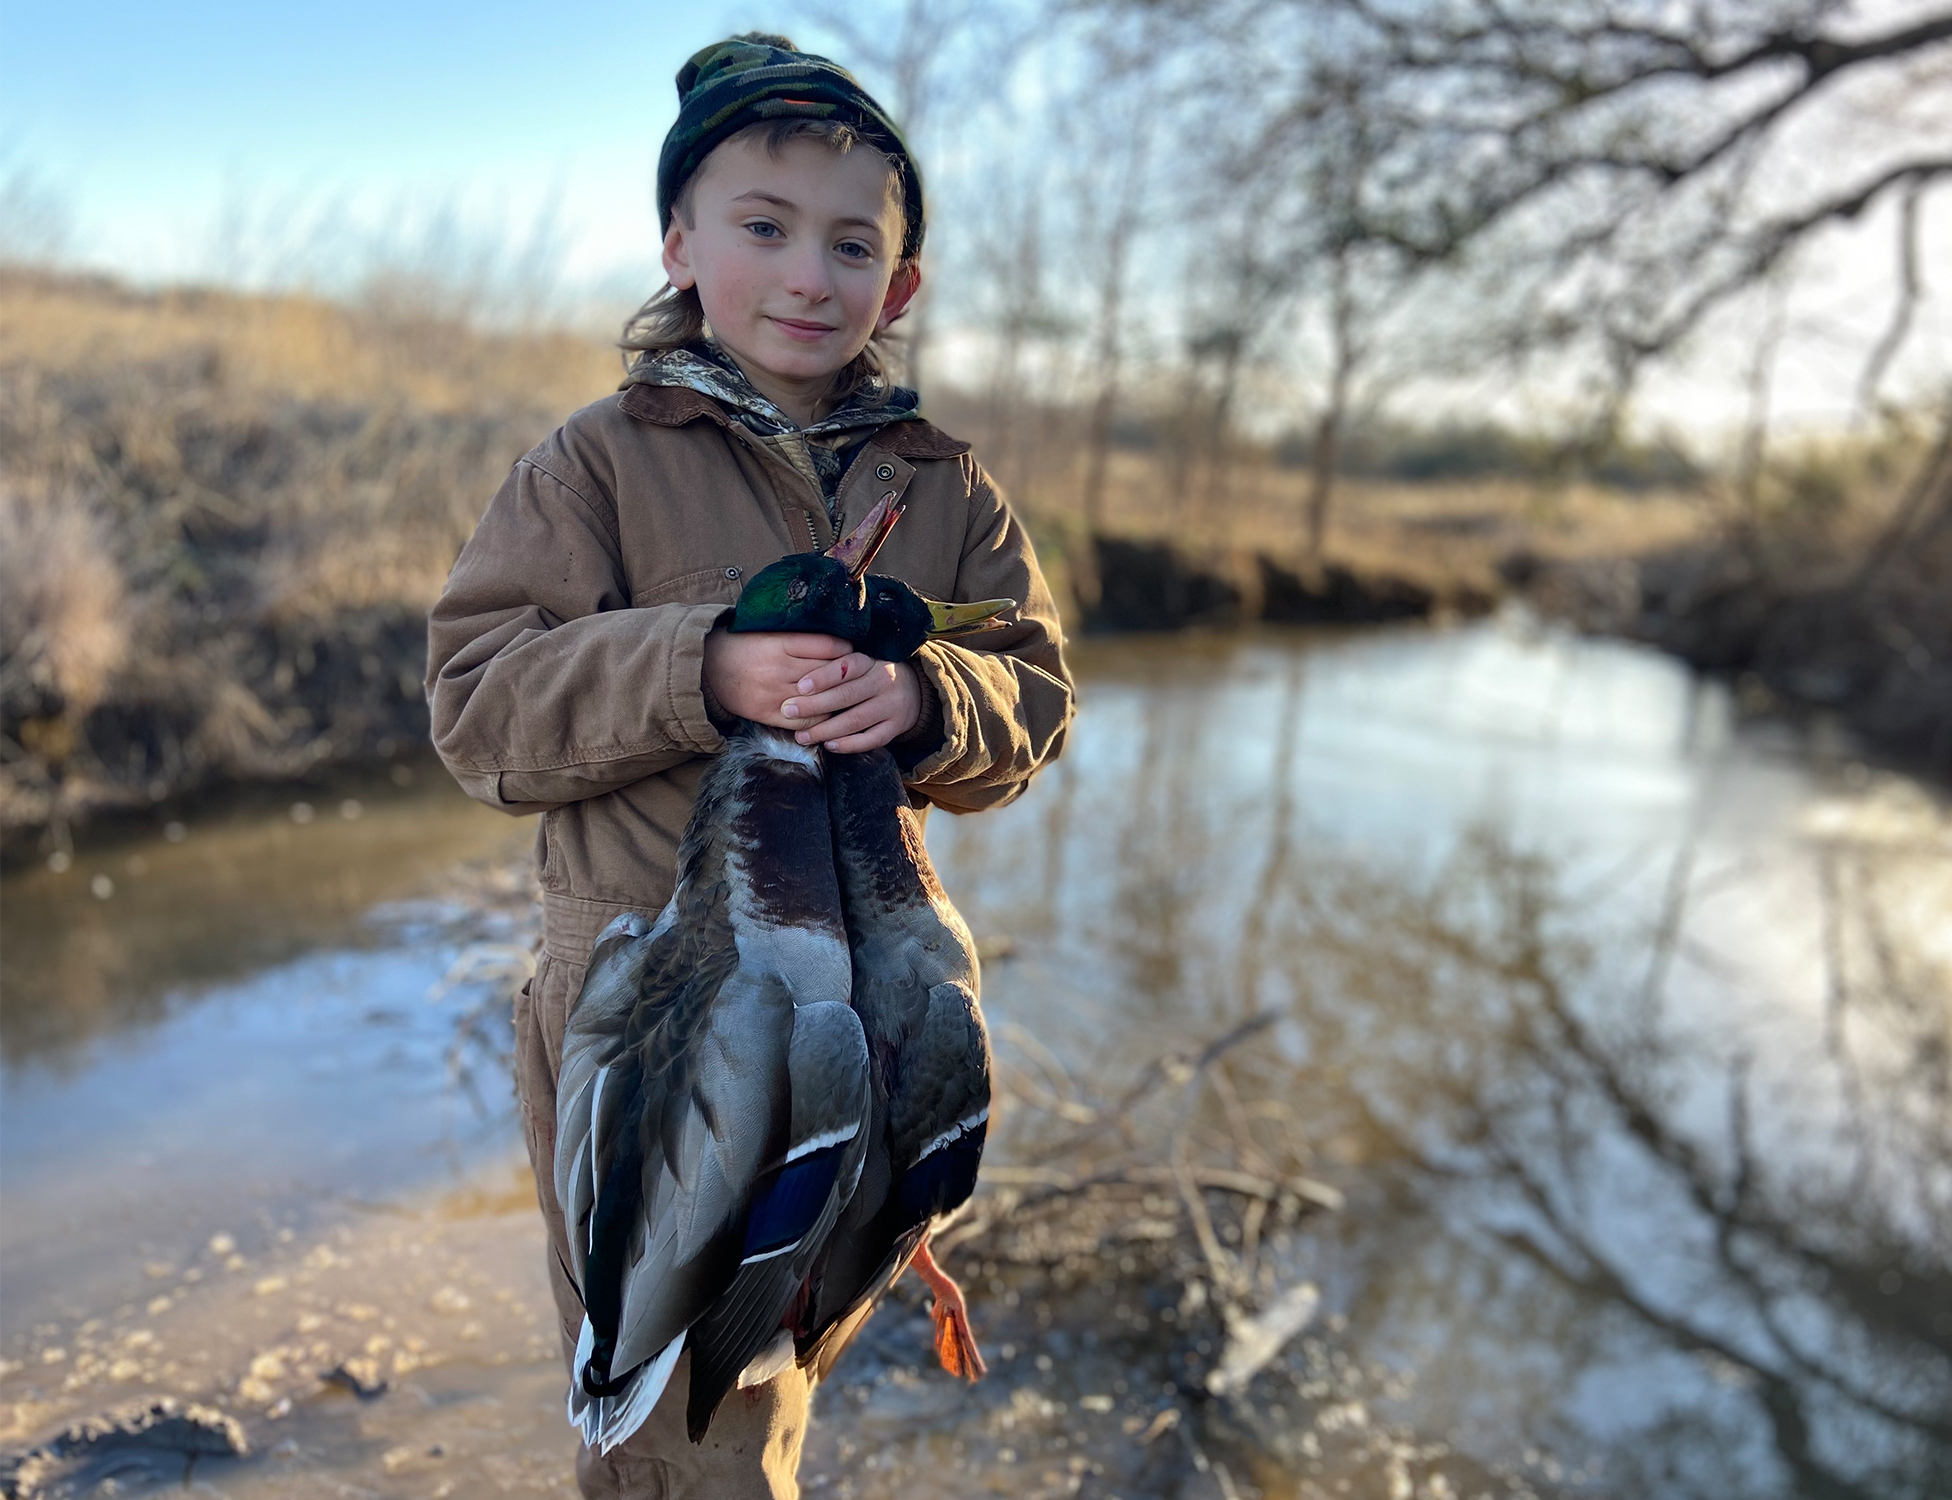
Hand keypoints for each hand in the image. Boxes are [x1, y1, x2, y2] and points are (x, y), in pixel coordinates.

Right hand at [703, 629, 853, 729]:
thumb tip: (837, 640)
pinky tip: (826, 712)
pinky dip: (820, 718)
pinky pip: (805, 721)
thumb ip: (798, 636)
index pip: (826, 646)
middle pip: (826, 672)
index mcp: (778, 643)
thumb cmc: (742, 645)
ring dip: (836, 698)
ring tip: (845, 693)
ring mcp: (773, 694)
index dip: (845, 649)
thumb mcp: (767, 632)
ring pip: (819, 699)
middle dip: (845, 674)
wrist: (707, 668)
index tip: (850, 651)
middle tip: (855, 673)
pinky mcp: (767, 714)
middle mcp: (777, 669)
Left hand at [783, 653, 921, 753]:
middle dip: (815, 705)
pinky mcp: (896, 727)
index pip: (846, 668)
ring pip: (856, 720)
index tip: (800, 686)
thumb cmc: (872, 677)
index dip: (823, 677)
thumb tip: (797, 683)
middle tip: (788, 711)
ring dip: (826, 730)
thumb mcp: (860, 665)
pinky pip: (871, 739)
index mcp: (871, 663)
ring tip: (802, 736)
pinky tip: (829, 745)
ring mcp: (891, 706)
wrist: (914, 691)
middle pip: (847, 695)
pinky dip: (849, 744)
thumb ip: (836, 670)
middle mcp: (883, 682)